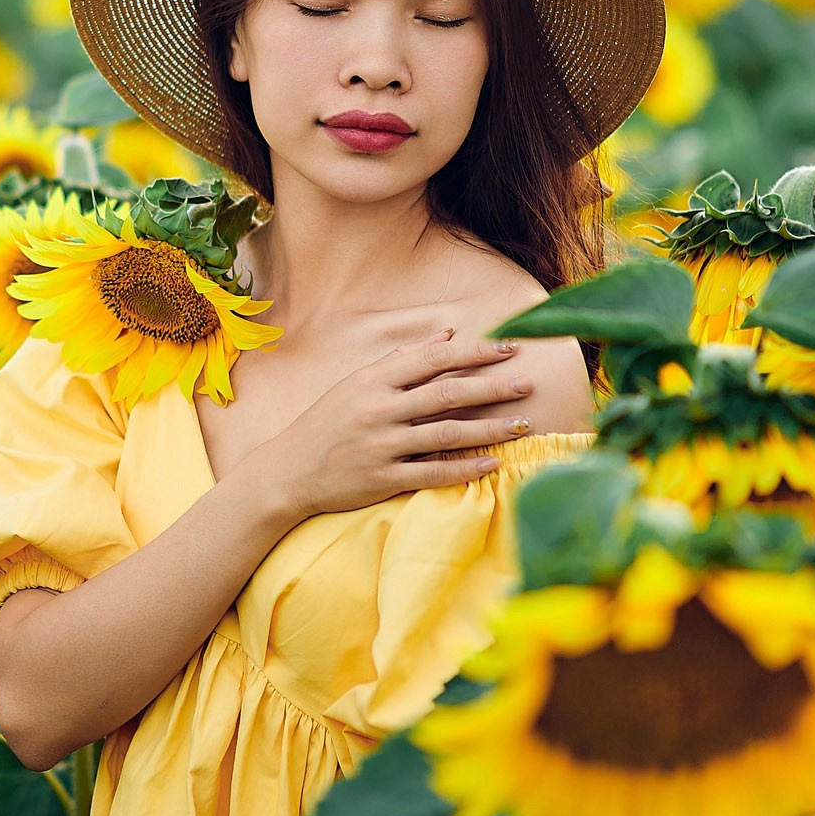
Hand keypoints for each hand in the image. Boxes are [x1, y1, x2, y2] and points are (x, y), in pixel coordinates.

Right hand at [239, 329, 535, 523]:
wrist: (287, 471)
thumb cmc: (325, 423)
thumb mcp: (356, 384)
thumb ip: (401, 361)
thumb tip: (446, 337)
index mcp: (373, 380)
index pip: (432, 359)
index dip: (474, 352)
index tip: (509, 346)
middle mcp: (379, 410)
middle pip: (446, 394)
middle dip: (491, 387)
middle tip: (527, 382)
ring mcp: (381, 445)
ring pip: (446, 434)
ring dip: (489, 428)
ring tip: (523, 423)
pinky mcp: (383, 479)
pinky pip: (433, 472)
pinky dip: (464, 468)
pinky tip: (491, 464)